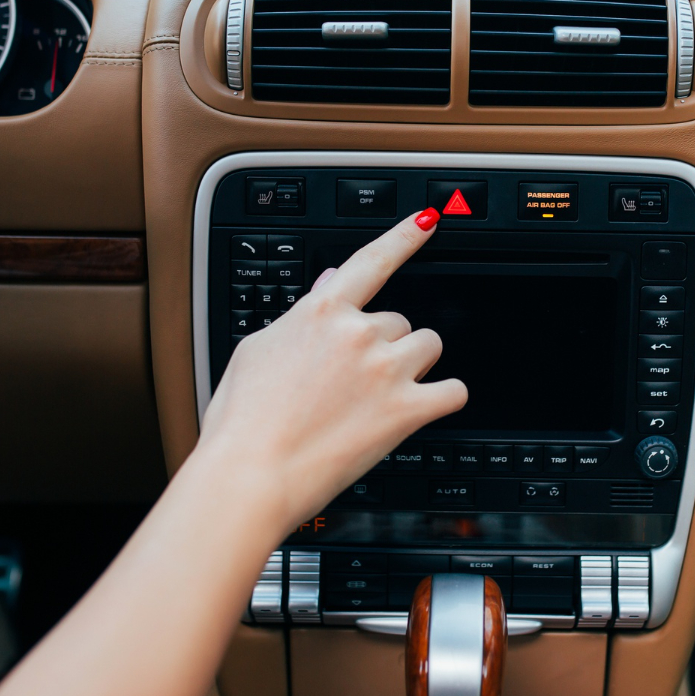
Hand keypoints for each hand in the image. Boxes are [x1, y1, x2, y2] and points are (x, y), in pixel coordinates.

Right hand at [198, 209, 466, 531]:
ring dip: (414, 367)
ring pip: (427, 347)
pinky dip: (443, 399)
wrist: (249, 474)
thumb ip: (300, 315)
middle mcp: (358, 333)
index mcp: (321, 313)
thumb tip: (328, 284)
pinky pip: (452, 392)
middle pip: (398, 322)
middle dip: (384, 346)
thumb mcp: (256, 350)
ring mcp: (386, 369)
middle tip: (354, 382)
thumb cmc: (242, 422)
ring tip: (381, 396)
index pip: (372, 261)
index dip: (404, 237)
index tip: (428, 220)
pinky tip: (425, 407)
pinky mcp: (406, 410)